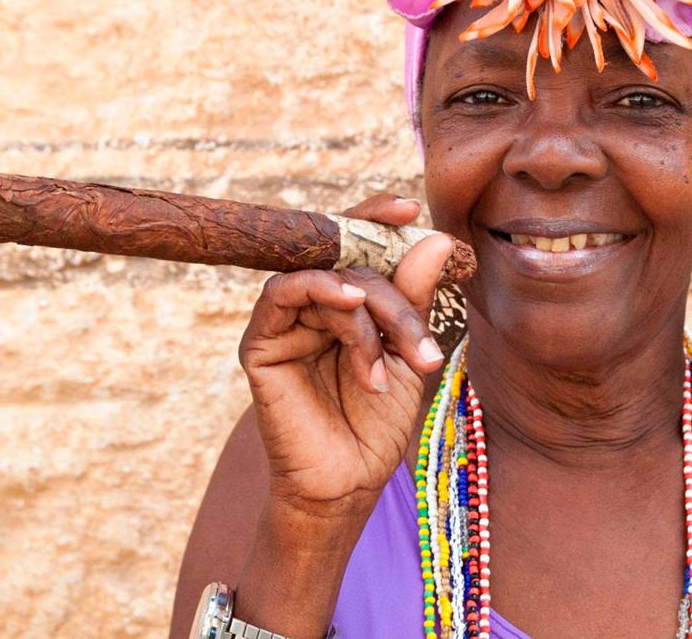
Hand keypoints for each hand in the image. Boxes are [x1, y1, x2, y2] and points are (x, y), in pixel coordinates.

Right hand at [238, 194, 450, 519]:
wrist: (349, 482)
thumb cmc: (378, 422)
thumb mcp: (407, 352)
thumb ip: (413, 297)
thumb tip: (433, 236)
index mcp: (345, 302)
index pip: (354, 242)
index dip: (377, 216)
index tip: (411, 208)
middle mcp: (311, 305)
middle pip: (347, 258)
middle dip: (393, 292)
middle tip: (422, 344)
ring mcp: (283, 323)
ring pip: (325, 277)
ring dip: (368, 306)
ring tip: (391, 356)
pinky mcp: (258, 344)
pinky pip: (283, 294)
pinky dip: (321, 290)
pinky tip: (352, 306)